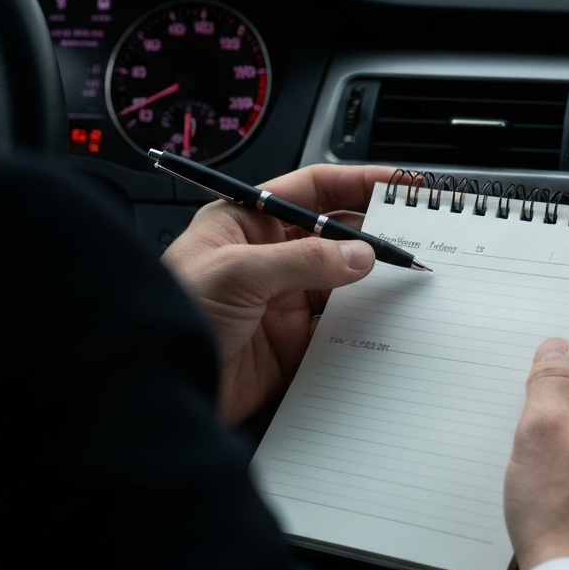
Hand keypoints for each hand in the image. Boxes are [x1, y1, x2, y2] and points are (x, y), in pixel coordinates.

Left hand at [161, 164, 395, 425]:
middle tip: (414, 233)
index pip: (311, 191)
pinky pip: (336, 327)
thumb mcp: (238, 272)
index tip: (399, 183)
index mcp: (245, 222)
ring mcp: (279, 300)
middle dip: (372, 233)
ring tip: (408, 276)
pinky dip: (361, 324)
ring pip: (340, 281)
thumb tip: (359, 255)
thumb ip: (304, 261)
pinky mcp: (289, 343)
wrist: (154, 386)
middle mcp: (265, 256)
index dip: (356, 184)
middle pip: (332, 234)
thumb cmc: (171, 313)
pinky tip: (382, 320)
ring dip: (371, 279)